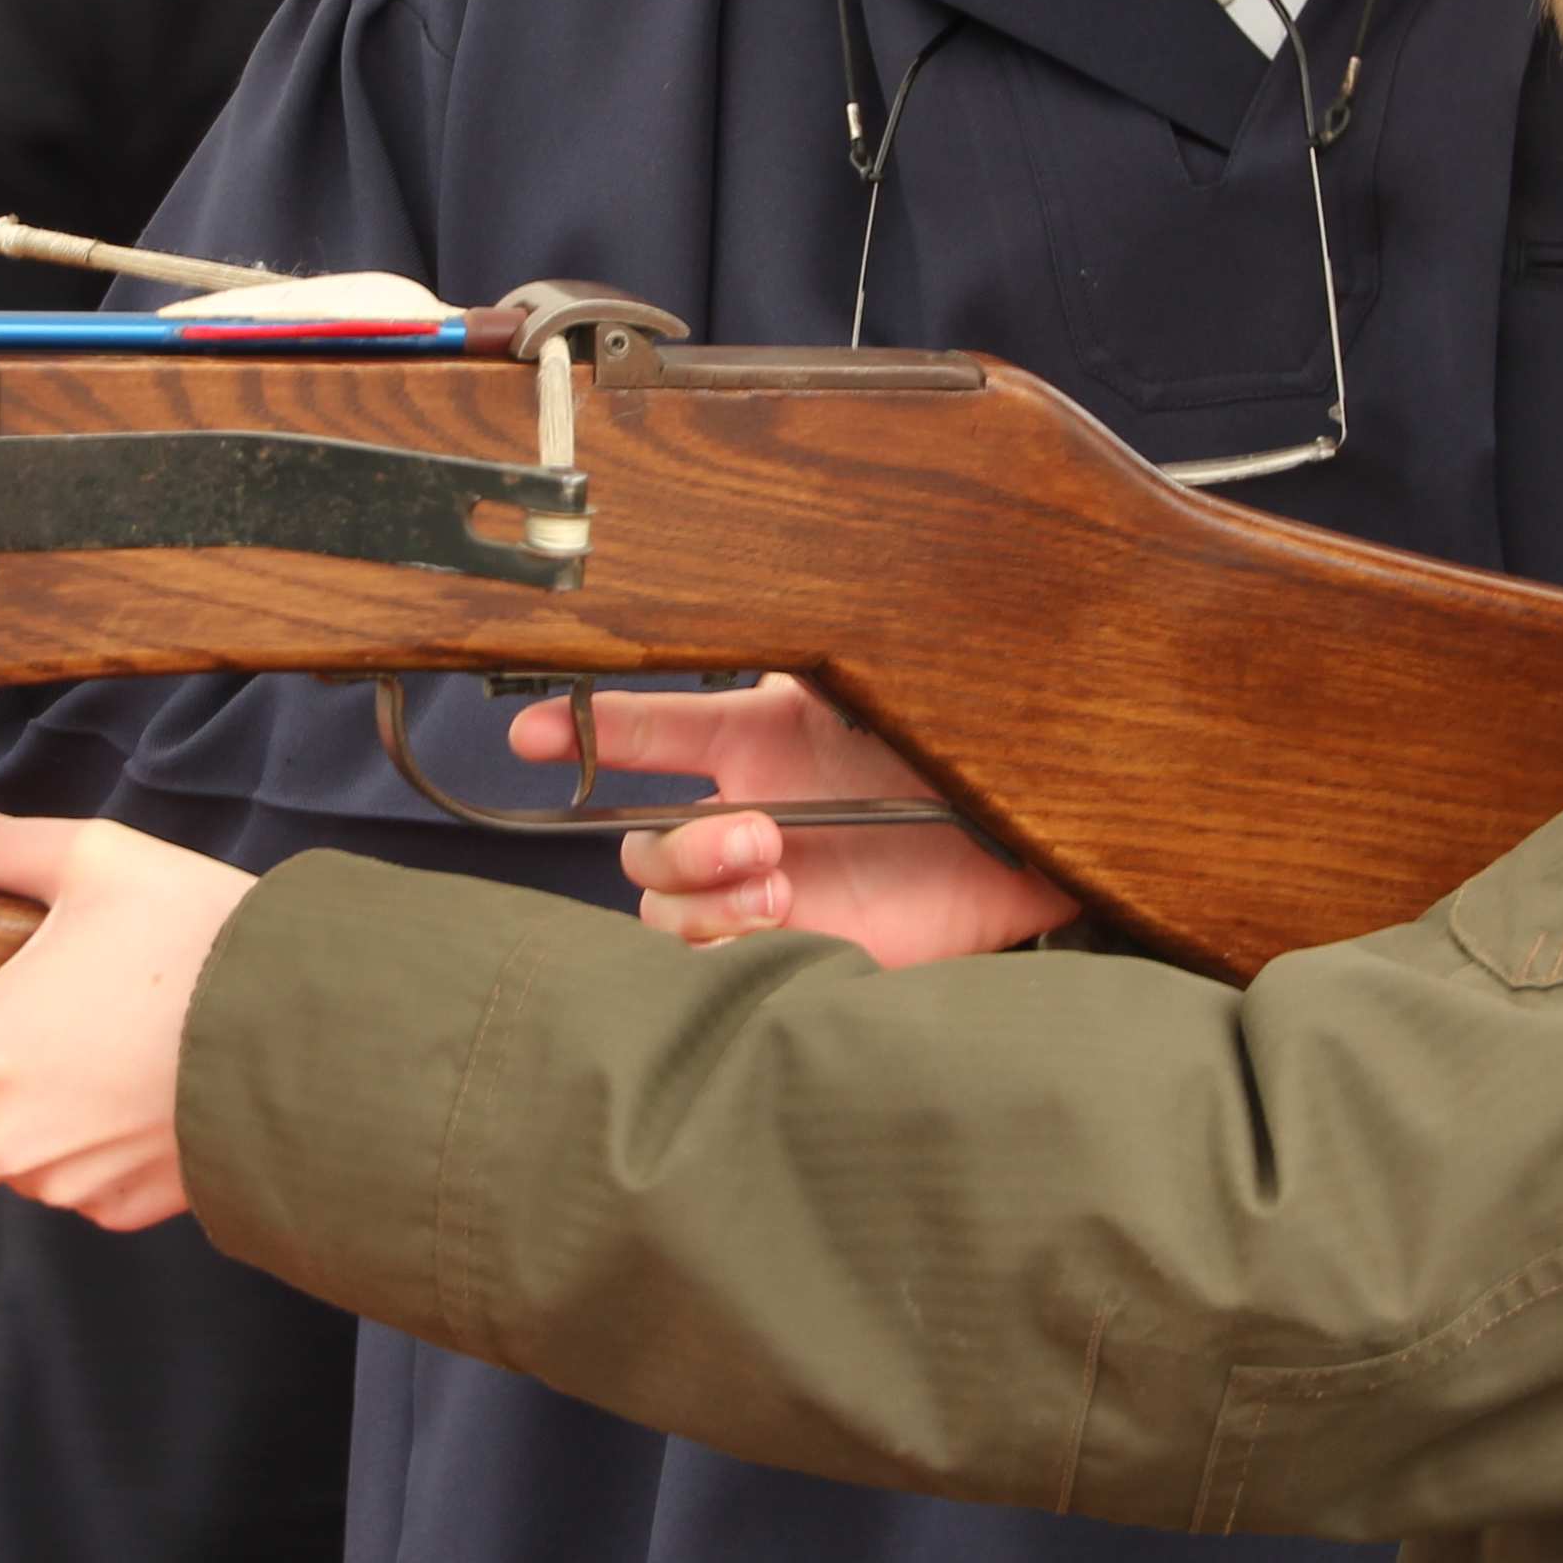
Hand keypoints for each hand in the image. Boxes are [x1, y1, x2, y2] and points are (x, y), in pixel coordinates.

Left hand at [0, 807, 251, 1225]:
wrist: (326, 1031)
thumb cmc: (203, 942)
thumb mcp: (95, 862)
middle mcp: (7, 1141)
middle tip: (13, 1038)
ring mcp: (71, 1185)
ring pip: (11, 1169)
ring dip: (30, 1127)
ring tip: (97, 1047)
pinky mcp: (129, 1209)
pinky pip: (82, 1187)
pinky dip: (95, 1148)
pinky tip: (142, 1084)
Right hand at [509, 678, 1077, 964]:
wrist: (1036, 848)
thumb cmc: (963, 754)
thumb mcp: (887, 688)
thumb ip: (815, 656)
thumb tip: (745, 604)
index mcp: (758, 740)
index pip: (645, 731)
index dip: (578, 731)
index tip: (526, 734)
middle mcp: (749, 815)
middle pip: (637, 842)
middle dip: (676, 846)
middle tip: (755, 836)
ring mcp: (768, 888)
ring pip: (662, 906)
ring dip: (698, 893)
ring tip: (776, 885)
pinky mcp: (801, 947)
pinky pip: (716, 957)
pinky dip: (728, 941)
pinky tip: (783, 918)